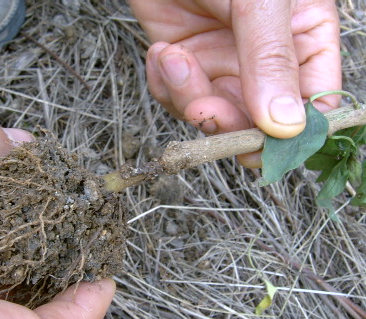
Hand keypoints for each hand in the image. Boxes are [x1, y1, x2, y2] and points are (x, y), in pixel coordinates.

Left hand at [129, 0, 340, 166]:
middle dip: (229, 121)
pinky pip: (178, 98)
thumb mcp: (259, 0)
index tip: (264, 144)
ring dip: (190, 98)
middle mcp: (265, 58)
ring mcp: (224, 63)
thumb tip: (286, 127)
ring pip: (214, 115)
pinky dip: (166, 84)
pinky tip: (163, 53)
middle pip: (258, 122)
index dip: (292, 133)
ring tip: (175, 60)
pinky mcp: (186, 65)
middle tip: (207, 110)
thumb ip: (271, 59)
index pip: (315, 102)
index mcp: (304, 37)